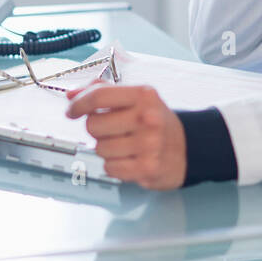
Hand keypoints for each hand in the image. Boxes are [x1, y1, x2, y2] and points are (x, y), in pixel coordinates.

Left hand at [64, 80, 186, 188]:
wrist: (189, 147)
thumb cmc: (156, 121)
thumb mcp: (136, 98)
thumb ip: (103, 92)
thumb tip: (72, 95)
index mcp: (143, 95)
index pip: (98, 96)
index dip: (78, 104)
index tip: (72, 111)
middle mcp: (147, 118)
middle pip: (93, 125)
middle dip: (97, 129)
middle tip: (113, 130)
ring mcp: (148, 145)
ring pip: (99, 149)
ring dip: (107, 148)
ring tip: (126, 145)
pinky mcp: (147, 168)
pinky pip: (109, 167)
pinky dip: (115, 165)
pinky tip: (130, 158)